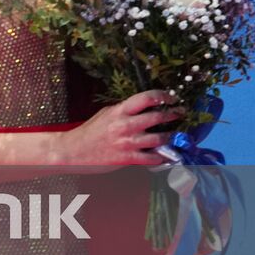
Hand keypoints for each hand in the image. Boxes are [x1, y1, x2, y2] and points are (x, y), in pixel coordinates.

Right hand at [61, 89, 184, 169]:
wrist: (74, 150)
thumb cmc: (90, 131)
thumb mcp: (106, 114)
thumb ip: (124, 111)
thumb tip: (145, 108)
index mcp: (119, 111)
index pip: (146, 98)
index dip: (163, 96)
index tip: (171, 97)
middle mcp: (125, 125)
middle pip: (157, 117)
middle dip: (173, 114)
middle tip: (180, 113)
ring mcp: (128, 142)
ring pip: (159, 138)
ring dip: (170, 136)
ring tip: (173, 135)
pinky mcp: (128, 158)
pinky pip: (152, 158)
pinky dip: (162, 156)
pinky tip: (165, 154)